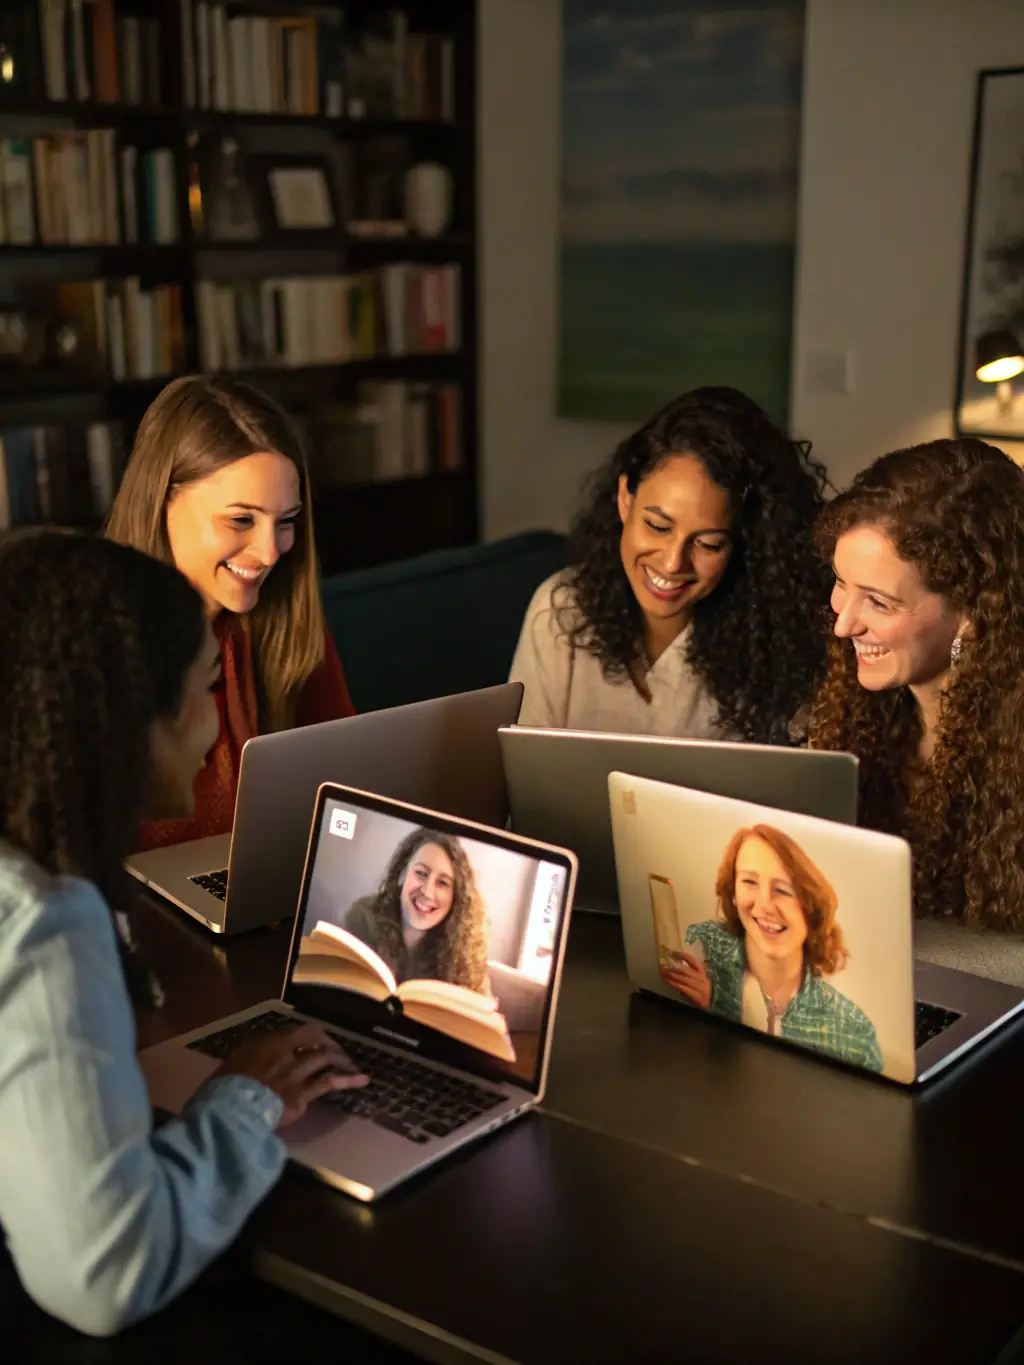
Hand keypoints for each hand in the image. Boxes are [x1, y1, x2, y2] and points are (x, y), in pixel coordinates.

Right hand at [215, 1021, 368, 1128]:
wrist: (228, 1112)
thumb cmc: (223, 1090)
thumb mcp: (232, 1063)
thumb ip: (251, 1055)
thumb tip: (260, 1055)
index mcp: (266, 1042)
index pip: (296, 1031)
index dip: (309, 1036)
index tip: (313, 1042)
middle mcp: (285, 1051)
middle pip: (315, 1038)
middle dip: (328, 1043)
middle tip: (336, 1051)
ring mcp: (296, 1071)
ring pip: (325, 1057)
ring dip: (341, 1059)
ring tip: (351, 1064)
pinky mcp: (303, 1094)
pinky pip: (329, 1083)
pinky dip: (349, 1079)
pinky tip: (363, 1080)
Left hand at [660, 951, 711, 1009]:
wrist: (713, 1000)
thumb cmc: (705, 987)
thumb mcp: (702, 977)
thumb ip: (693, 971)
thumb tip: (680, 963)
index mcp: (701, 971)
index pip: (692, 960)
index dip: (683, 956)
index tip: (674, 952)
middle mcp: (698, 976)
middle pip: (684, 969)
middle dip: (673, 966)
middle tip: (663, 963)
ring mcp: (695, 985)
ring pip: (681, 978)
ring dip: (670, 974)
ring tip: (662, 971)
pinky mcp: (691, 992)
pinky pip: (680, 986)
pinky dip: (672, 983)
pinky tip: (666, 980)